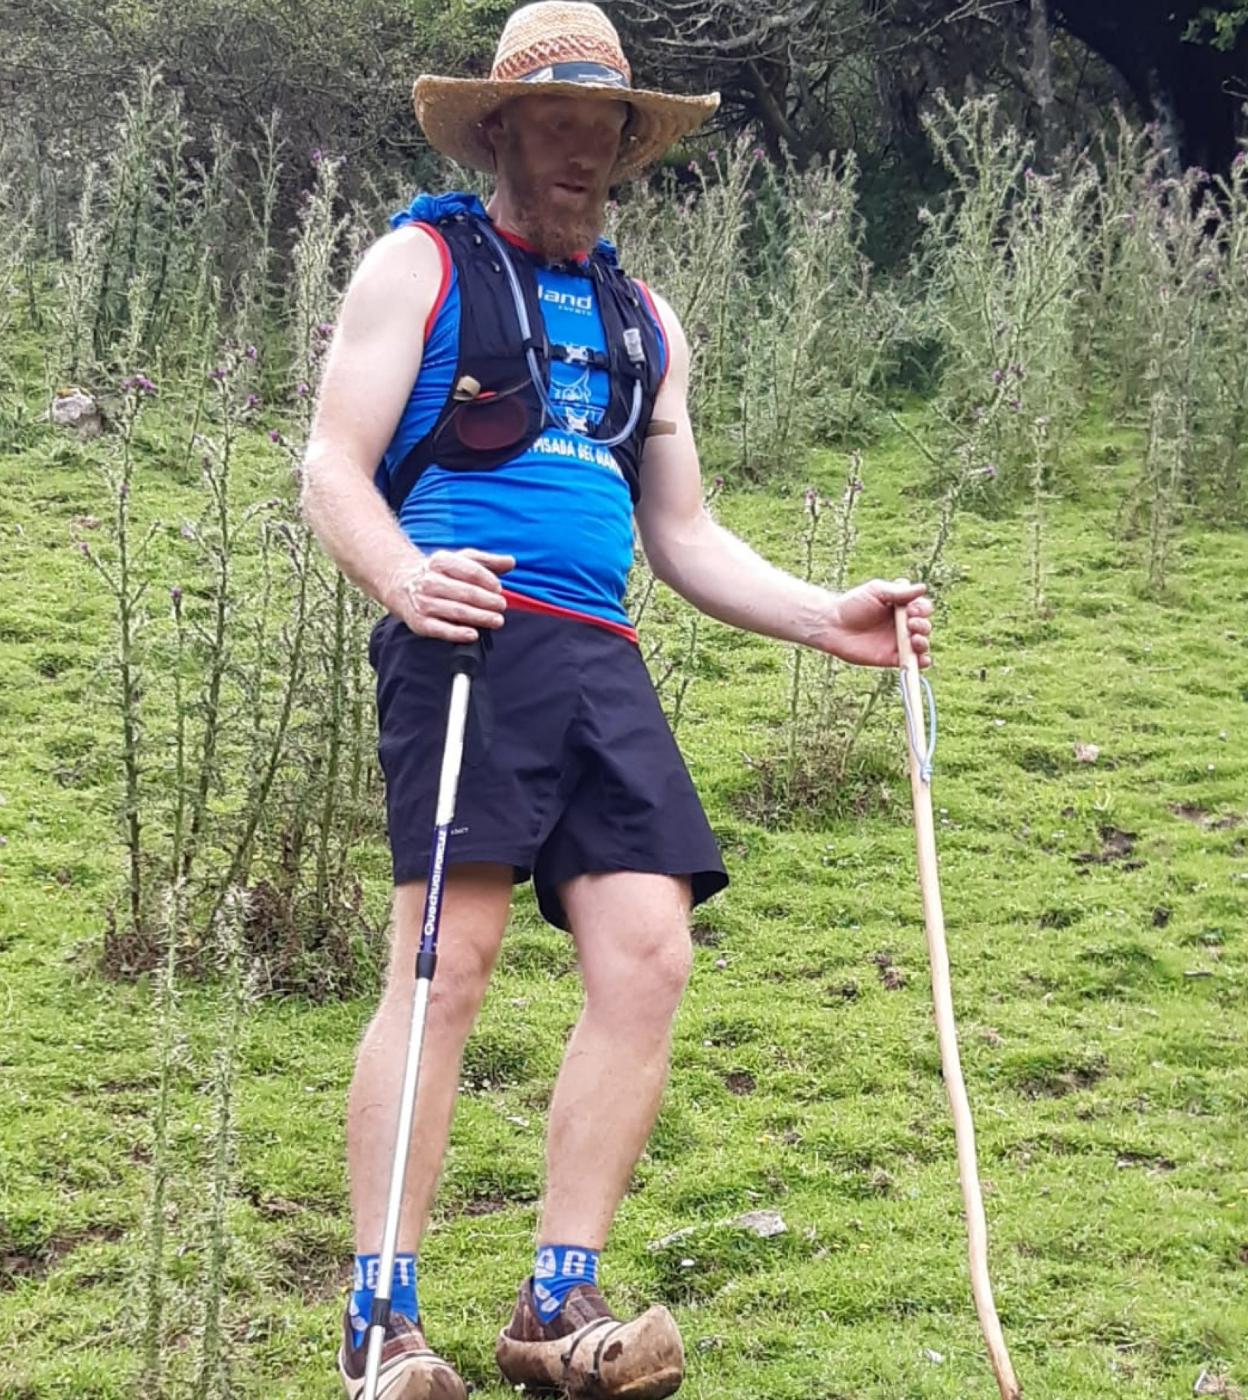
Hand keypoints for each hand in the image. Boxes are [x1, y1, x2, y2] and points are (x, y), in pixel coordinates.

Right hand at [389, 548, 514, 643]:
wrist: (401, 584)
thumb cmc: (439, 573)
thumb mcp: (461, 560)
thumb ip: (488, 562)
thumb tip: (510, 562)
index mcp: (441, 561)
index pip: (471, 571)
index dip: (488, 581)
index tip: (498, 589)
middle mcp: (430, 581)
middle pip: (466, 592)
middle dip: (488, 601)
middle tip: (501, 606)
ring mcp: (423, 602)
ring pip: (457, 611)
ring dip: (480, 617)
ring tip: (497, 620)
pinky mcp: (419, 622)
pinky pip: (440, 629)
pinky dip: (458, 633)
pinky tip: (473, 634)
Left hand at [819, 577, 933, 668]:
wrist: (832, 625)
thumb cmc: (852, 604)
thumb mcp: (876, 591)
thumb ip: (899, 591)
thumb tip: (923, 588)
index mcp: (902, 607)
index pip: (923, 608)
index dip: (922, 609)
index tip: (911, 610)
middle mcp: (902, 625)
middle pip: (924, 626)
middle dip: (922, 625)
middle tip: (910, 623)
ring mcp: (898, 642)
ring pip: (921, 644)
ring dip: (923, 642)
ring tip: (914, 638)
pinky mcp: (891, 658)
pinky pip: (911, 662)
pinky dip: (921, 662)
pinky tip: (922, 659)